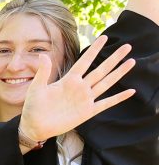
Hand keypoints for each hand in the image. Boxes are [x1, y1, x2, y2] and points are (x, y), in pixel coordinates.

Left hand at [18, 35, 136, 148]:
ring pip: (106, 83)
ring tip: (131, 62)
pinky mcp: (87, 112)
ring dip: (119, 73)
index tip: (103, 37)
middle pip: (100, 70)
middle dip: (113, 58)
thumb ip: (43, 71)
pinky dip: (118, 98)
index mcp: (68, 80)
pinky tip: (130, 91)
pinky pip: (106, 103)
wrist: (35, 126)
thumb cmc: (33, 107)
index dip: (94, 50)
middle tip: (127, 46)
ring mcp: (85, 99)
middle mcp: (80, 87)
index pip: (84, 61)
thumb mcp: (36, 87)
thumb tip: (43, 54)